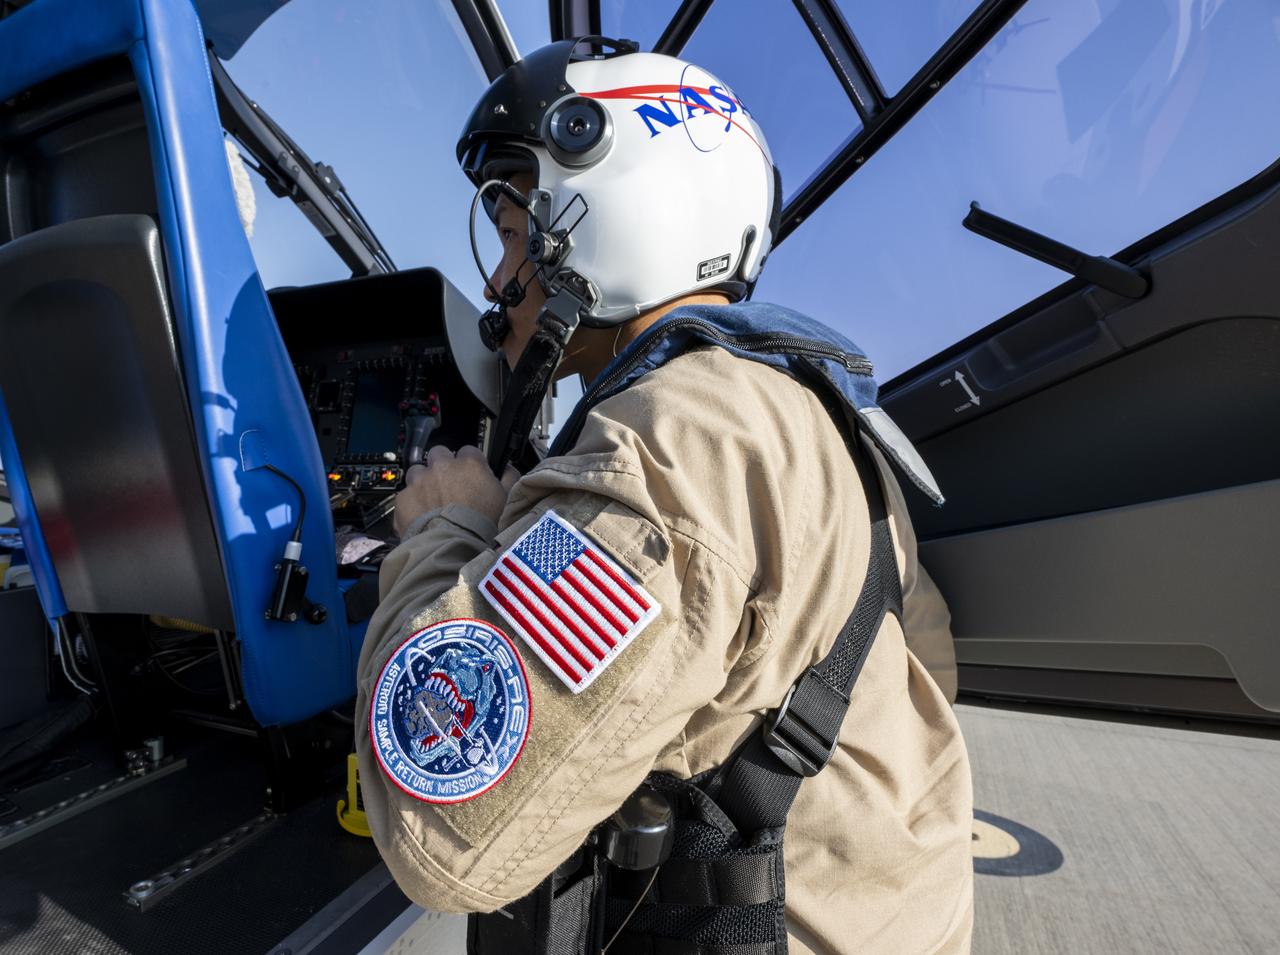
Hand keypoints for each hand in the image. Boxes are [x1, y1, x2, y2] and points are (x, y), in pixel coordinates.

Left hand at [393, 445, 518, 536]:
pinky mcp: (404, 498)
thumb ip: (509, 478)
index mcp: (469, 464)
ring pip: (418, 471)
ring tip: (431, 502)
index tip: (469, 476)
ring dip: (423, 482)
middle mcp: (442, 466)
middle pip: (439, 454)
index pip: (468, 451)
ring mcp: (420, 480)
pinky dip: (411, 504)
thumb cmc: (483, 527)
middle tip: (448, 486)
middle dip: (442, 466)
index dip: (469, 464)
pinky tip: (420, 517)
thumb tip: (508, 467)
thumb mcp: (506, 501)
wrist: (453, 548)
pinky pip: (405, 495)